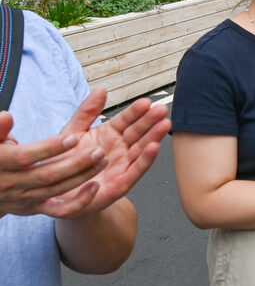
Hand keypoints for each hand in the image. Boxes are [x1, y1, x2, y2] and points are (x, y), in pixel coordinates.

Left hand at [0, 90, 170, 219]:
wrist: (57, 195)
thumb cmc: (66, 164)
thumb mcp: (72, 132)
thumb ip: (87, 112)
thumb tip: (101, 90)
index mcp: (109, 135)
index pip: (125, 120)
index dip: (135, 111)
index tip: (146, 102)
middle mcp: (119, 149)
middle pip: (138, 133)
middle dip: (150, 121)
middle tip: (161, 110)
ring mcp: (122, 165)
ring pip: (142, 149)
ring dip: (154, 137)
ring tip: (164, 124)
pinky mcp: (122, 183)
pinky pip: (136, 170)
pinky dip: (146, 159)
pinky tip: (154, 147)